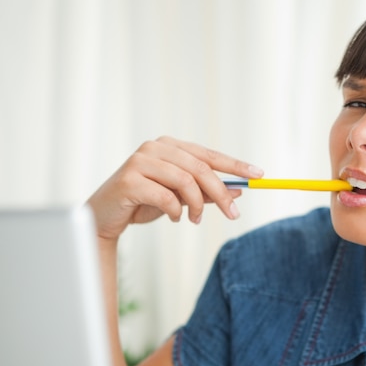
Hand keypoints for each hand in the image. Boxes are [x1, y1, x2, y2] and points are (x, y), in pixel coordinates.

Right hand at [87, 136, 263, 240]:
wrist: (106, 216)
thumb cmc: (144, 202)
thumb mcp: (180, 197)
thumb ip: (206, 192)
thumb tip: (239, 191)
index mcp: (170, 146)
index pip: (209, 154)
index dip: (236, 165)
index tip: (259, 175)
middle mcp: (156, 147)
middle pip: (200, 168)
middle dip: (221, 193)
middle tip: (233, 214)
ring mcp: (141, 161)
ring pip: (185, 181)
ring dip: (197, 205)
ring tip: (194, 219)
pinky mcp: (130, 179)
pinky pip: (166, 196)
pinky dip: (176, 211)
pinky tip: (176, 218)